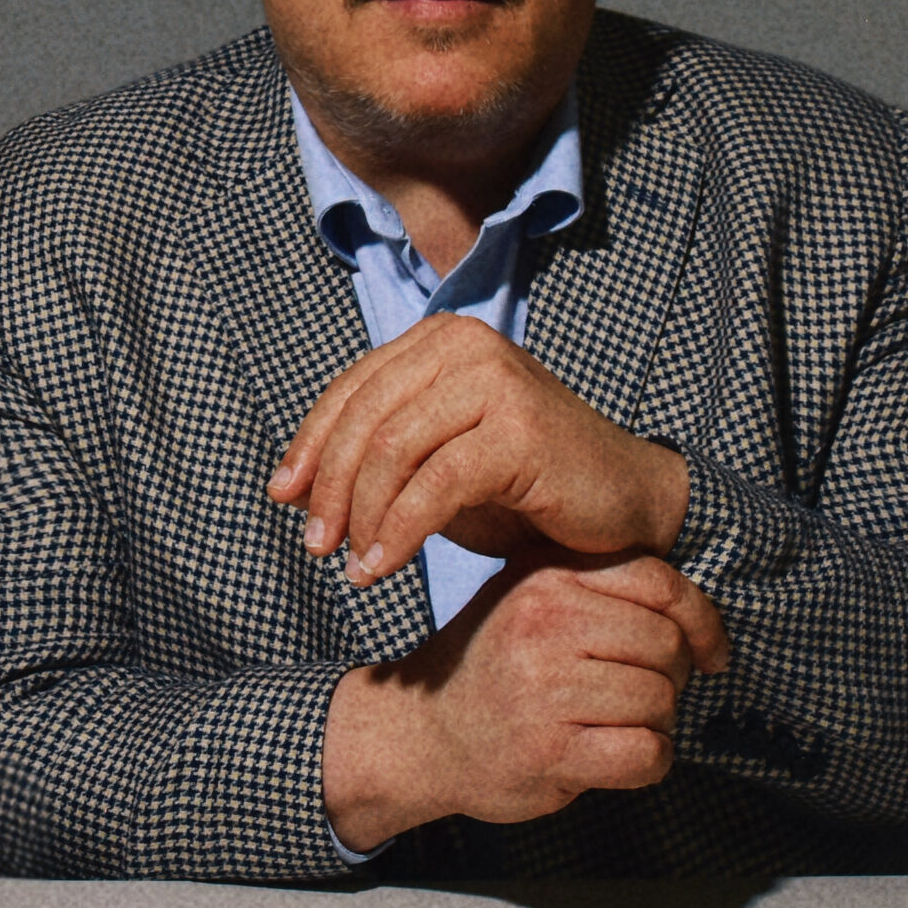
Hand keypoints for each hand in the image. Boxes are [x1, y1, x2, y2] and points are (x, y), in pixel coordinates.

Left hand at [268, 319, 689, 587]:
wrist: (625, 505)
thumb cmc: (523, 488)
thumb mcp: (434, 465)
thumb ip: (373, 462)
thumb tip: (292, 488)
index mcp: (439, 341)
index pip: (352, 389)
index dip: (310, 445)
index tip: (282, 497)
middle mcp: (464, 345)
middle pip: (364, 419)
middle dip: (328, 487)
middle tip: (315, 545)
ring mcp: (495, 380)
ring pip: (391, 451)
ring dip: (361, 517)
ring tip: (351, 566)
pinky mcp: (519, 428)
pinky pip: (433, 486)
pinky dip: (397, 533)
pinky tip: (382, 567)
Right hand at [322, 549, 730, 847]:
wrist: (421, 734)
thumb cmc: (493, 668)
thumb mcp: (529, 600)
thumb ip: (598, 587)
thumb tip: (693, 610)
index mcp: (544, 576)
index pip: (658, 582)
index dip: (703, 621)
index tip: (711, 653)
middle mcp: (542, 622)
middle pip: (668, 645)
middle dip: (670, 678)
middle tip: (635, 693)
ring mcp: (544, 687)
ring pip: (660, 701)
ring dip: (654, 724)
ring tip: (611, 724)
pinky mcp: (549, 750)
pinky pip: (647, 753)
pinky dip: (646, 762)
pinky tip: (612, 756)